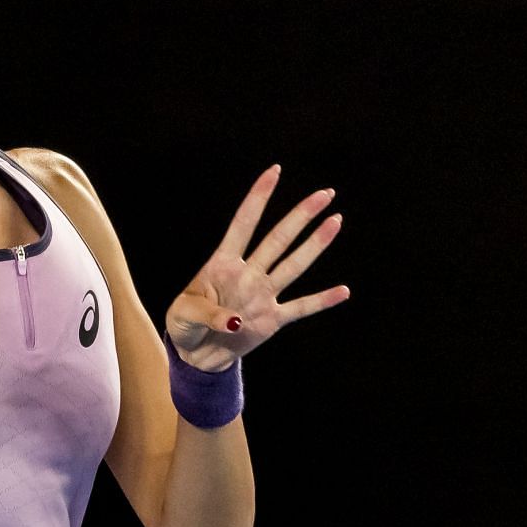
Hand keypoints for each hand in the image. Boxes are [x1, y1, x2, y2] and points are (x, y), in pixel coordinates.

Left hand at [164, 165, 348, 368]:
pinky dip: (322, 301)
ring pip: (293, 266)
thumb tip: (235, 321)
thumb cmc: (183, 326)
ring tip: (335, 221)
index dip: (258, 197)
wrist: (195, 355)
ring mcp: (263, 295)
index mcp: (222, 263)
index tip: (274, 172)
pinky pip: (301, 308)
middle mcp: (248, 274)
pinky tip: (343, 291)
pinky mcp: (272, 320)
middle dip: (301, 215)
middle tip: (326, 193)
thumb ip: (207, 314)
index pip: (244, 223)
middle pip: (278, 239)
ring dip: (315, 245)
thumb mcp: (182, 315)